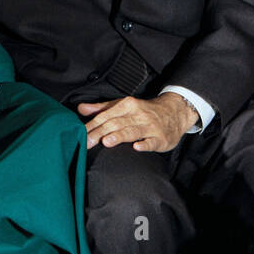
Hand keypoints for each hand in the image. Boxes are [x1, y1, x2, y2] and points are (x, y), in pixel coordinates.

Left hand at [78, 94, 198, 152]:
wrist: (173, 112)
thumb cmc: (144, 111)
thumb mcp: (123, 105)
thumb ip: (102, 108)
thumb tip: (81, 108)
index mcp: (127, 105)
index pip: (106, 116)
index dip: (92, 125)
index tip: (80, 134)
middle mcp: (138, 114)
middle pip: (116, 123)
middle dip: (100, 133)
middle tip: (88, 142)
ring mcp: (150, 127)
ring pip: (132, 131)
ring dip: (119, 136)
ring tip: (107, 141)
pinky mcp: (161, 138)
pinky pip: (152, 142)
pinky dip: (145, 144)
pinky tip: (137, 148)